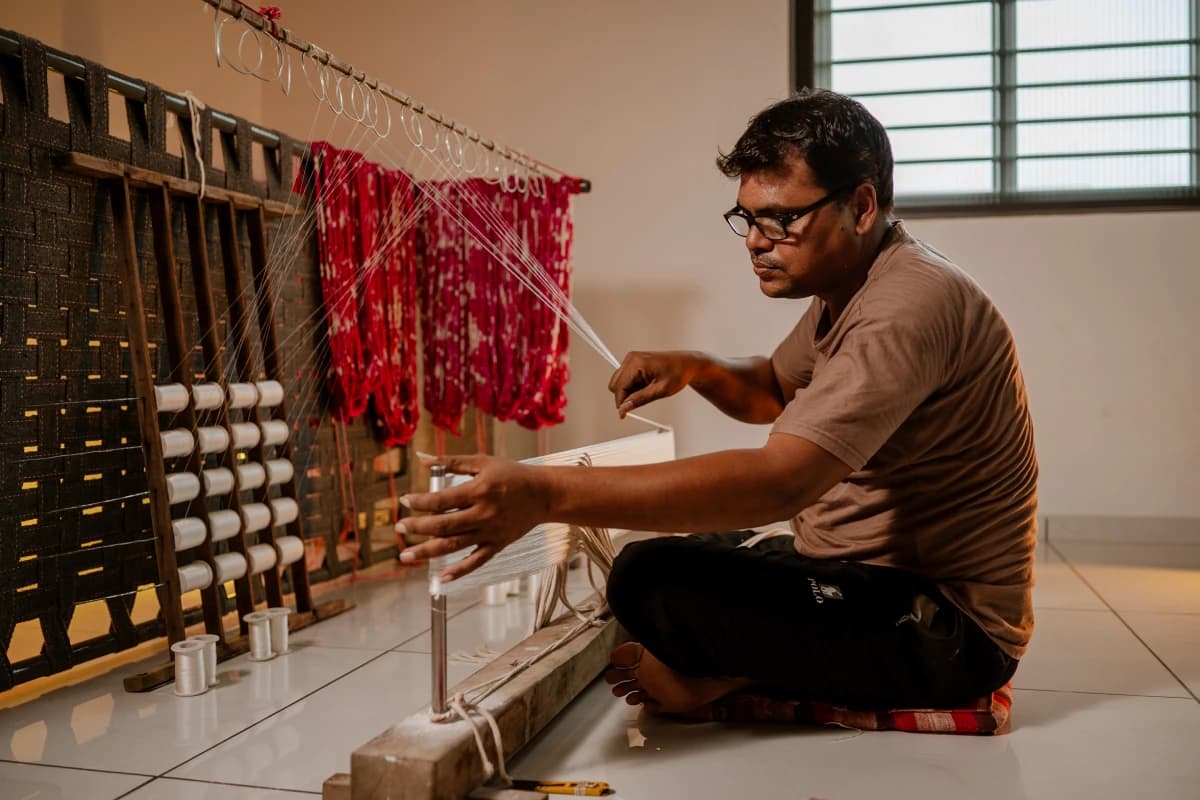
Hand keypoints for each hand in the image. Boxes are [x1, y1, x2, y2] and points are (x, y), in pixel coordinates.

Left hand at [395, 455, 550, 582]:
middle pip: (443, 525)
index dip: (420, 502)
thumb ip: (452, 462)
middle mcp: (483, 513)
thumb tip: (424, 460)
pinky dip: (459, 572)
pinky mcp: (497, 545)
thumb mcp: (483, 462)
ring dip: (427, 552)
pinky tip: (441, 578)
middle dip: (417, 528)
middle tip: (399, 527)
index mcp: (478, 490)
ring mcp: (490, 532)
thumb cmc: (512, 474)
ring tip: (405, 555)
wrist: (543, 494)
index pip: (441, 500)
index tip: (405, 501)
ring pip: (454, 546)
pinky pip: (476, 561)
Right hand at [608, 351, 701, 417]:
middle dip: (624, 396)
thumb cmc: (678, 373)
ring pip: (619, 382)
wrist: (687, 364)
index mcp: (637, 363)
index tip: (624, 415)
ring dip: (629, 391)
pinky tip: (646, 386)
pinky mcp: (634, 362)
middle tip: (641, 401)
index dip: (621, 403)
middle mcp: (631, 358)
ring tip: (648, 391)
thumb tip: (624, 408)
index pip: (619, 387)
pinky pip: (625, 379)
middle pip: (615, 384)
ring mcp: (632, 359)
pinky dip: (633, 387)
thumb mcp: (661, 390)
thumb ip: (640, 399)